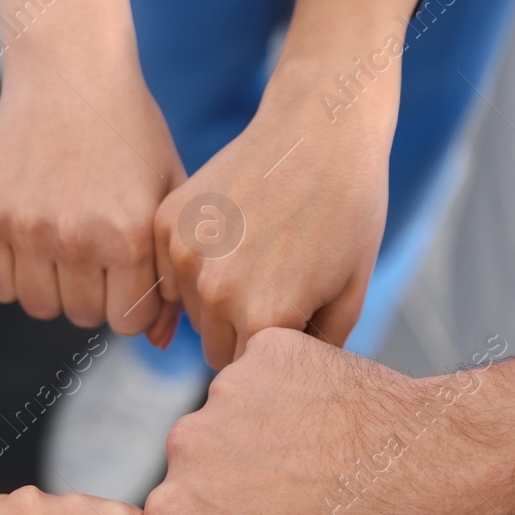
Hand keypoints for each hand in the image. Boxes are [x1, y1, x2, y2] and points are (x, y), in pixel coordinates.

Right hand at [0, 60, 183, 341]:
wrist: (70, 71)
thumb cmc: (130, 130)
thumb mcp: (169, 194)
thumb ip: (171, 272)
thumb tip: (163, 343)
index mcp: (130, 235)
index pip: (130, 322)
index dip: (133, 301)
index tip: (130, 272)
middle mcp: (78, 238)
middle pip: (86, 318)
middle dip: (95, 293)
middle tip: (96, 248)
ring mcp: (29, 229)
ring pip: (41, 307)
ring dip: (54, 286)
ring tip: (64, 243)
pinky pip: (1, 286)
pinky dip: (15, 273)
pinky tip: (32, 238)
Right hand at [143, 328, 496, 514]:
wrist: (433, 471)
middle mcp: (183, 446)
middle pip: (197, 478)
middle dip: (234, 497)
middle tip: (300, 511)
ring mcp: (225, 392)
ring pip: (230, 428)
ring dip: (261, 446)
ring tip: (319, 470)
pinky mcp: (266, 352)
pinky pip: (264, 380)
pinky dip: (289, 399)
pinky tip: (327, 428)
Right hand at [155, 0, 421, 367]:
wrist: (319, 127)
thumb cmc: (348, 211)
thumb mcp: (348, 295)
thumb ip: (311, 353)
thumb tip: (278, 387)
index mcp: (264, 320)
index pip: (253, 370)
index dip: (276, 351)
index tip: (295, 320)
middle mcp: (215, 295)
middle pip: (215, 348)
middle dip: (241, 330)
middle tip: (277, 285)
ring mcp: (184, 257)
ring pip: (189, 311)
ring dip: (214, 298)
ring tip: (257, 254)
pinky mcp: (166, 223)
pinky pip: (170, 272)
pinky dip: (193, 263)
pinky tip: (232, 231)